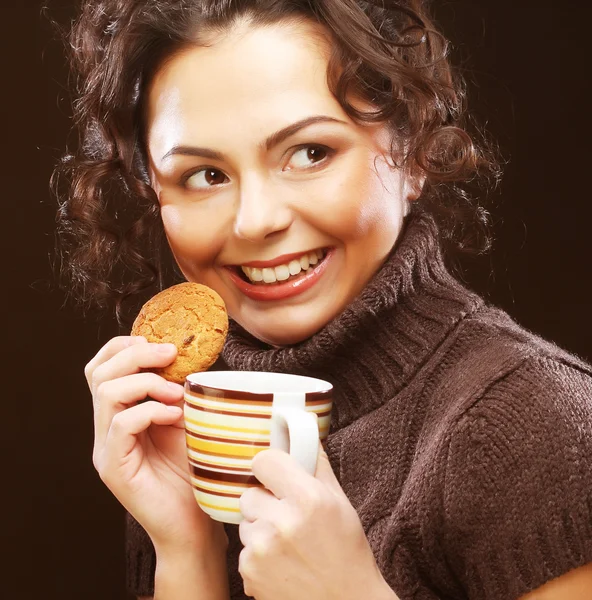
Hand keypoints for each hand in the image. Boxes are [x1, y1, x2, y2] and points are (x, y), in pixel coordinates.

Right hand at [86, 336, 225, 552]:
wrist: (194, 524)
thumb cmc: (195, 470)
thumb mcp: (187, 419)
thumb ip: (177, 391)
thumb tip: (187, 355)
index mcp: (120, 413)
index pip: (102, 367)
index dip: (124, 346)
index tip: (161, 345)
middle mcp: (106, 429)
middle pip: (99, 373)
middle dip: (136, 355)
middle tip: (171, 355)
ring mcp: (106, 449)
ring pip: (106, 393)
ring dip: (146, 382)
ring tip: (176, 393)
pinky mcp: (113, 467)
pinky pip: (120, 425)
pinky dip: (149, 411)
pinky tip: (174, 415)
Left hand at [238, 445, 395, 599]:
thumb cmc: (347, 552)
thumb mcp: (340, 502)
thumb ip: (317, 465)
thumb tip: (303, 433)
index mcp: (307, 498)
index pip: (264, 461)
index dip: (270, 466)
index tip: (275, 474)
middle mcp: (281, 522)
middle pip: (249, 493)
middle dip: (264, 502)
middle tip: (286, 515)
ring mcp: (262, 550)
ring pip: (245, 522)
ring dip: (260, 528)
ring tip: (287, 543)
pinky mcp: (249, 573)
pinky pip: (243, 550)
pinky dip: (257, 555)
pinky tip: (282, 563)